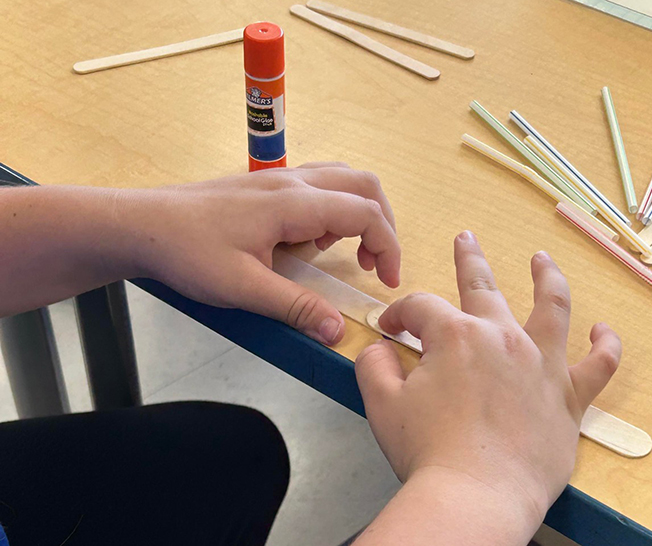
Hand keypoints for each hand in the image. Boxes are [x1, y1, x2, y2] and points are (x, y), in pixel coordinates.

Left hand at [119, 163, 399, 344]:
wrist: (142, 224)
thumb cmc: (188, 252)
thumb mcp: (243, 288)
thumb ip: (295, 307)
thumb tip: (337, 331)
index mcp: (294, 203)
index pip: (365, 213)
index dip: (388, 246)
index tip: (388, 282)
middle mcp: (293, 181)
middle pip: (364, 184)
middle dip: (383, 224)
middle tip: (378, 265)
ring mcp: (279, 179)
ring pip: (343, 179)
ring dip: (360, 212)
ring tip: (346, 254)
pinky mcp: (266, 186)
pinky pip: (320, 184)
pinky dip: (335, 208)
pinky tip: (311, 241)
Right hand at [354, 231, 620, 535]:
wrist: (476, 497)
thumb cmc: (429, 453)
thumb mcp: (383, 405)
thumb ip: (375, 367)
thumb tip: (379, 350)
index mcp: (455, 336)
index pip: (421, 307)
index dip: (400, 314)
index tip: (389, 330)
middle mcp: (502, 338)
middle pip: (483, 286)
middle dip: (469, 259)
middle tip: (466, 239)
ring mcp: (541, 364)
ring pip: (552, 306)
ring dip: (547, 278)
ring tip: (544, 260)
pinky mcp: (568, 398)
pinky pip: (598, 366)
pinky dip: (605, 346)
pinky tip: (603, 331)